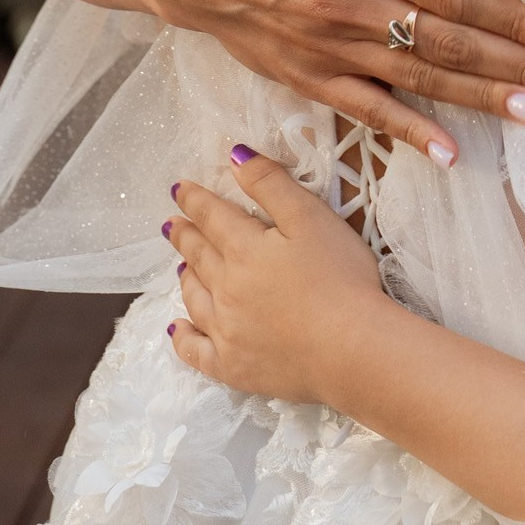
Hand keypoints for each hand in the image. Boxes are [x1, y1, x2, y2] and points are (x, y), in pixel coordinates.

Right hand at [136, 0, 524, 164]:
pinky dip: (408, 131)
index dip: (505, 16)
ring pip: (416, 79)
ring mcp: (324, 46)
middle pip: (444, 42)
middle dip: (513, 67)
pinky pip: (365, 109)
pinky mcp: (304, 74)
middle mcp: (344, 3)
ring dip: (479, 99)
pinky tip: (450, 150)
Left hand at [171, 155, 386, 407]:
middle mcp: (226, 289)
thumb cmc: (341, 278)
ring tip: (180, 267)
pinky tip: (177, 329)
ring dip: (186, 278)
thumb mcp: (311, 217)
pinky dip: (183, 339)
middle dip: (184, 237)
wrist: (353, 349)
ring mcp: (226, 332)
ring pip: (195, 298)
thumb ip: (270, 184)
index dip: (194, 200)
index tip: (178, 189)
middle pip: (198, 256)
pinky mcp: (233, 368)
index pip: (212, 217)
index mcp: (244, 249)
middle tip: (171, 225)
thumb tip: (235, 156)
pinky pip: (196, 352)